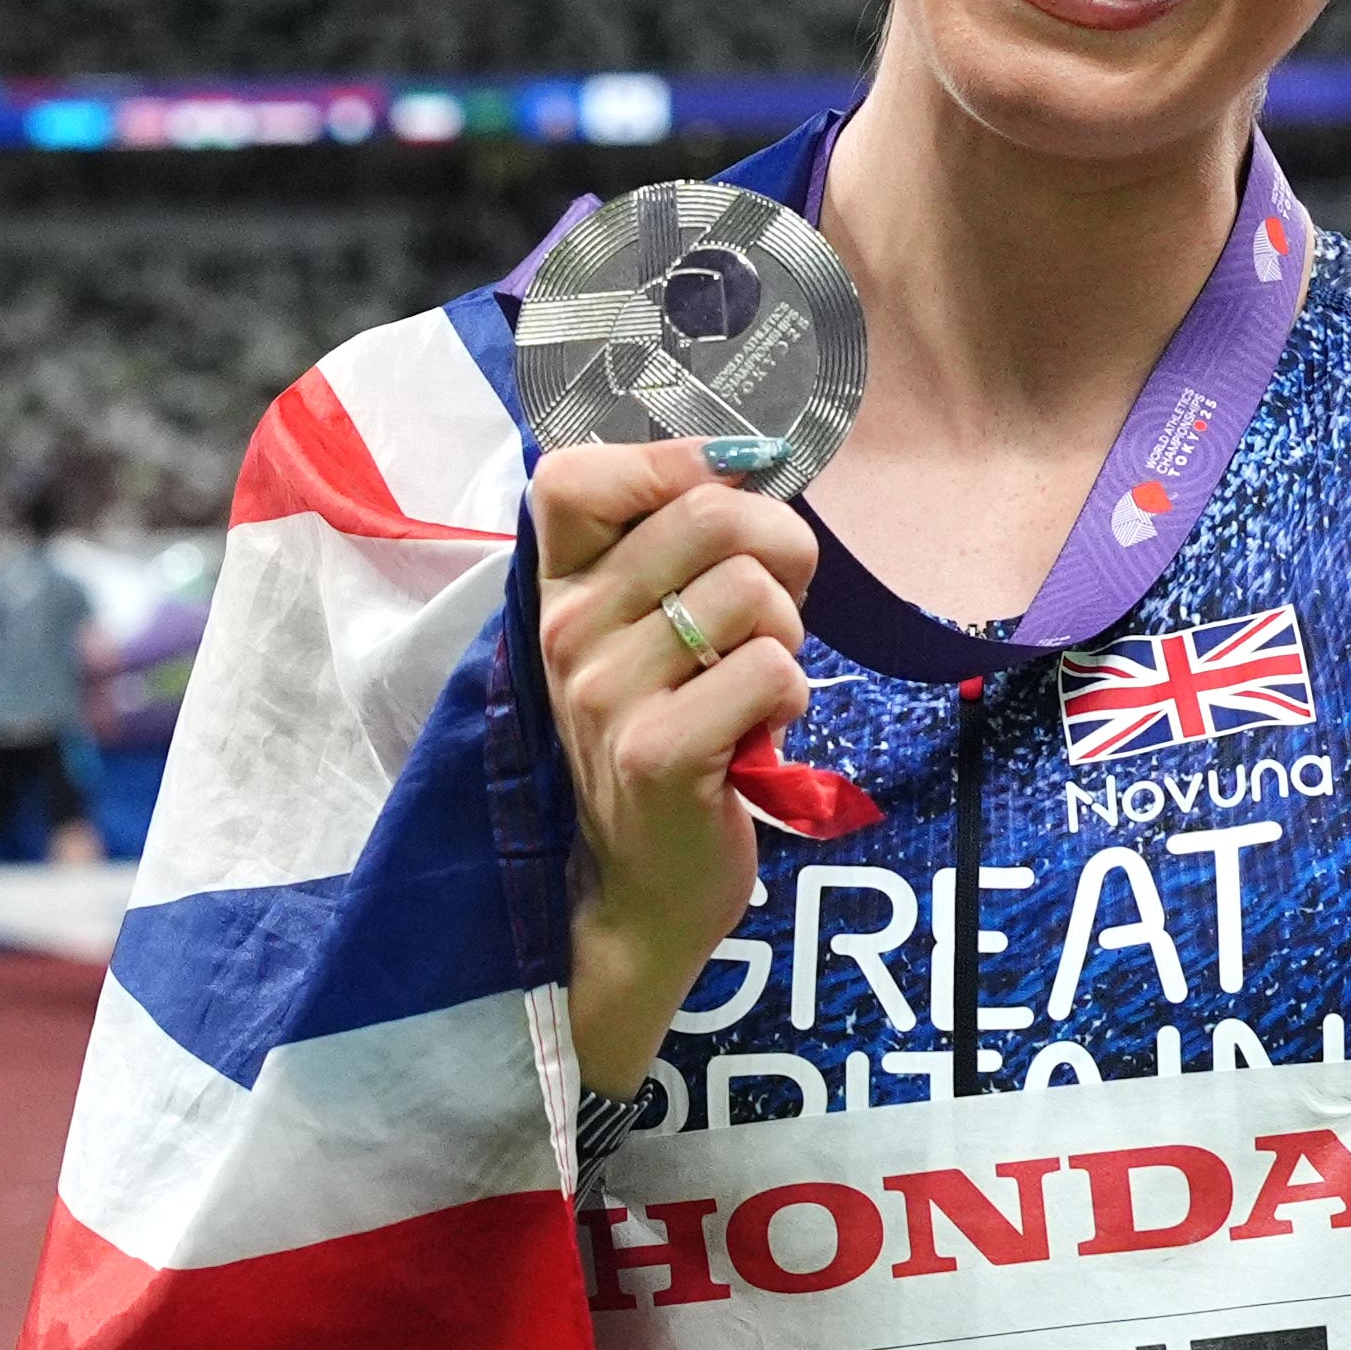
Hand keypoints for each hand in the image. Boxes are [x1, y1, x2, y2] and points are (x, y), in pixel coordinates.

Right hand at [529, 439, 821, 1097]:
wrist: (644, 886)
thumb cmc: (672, 737)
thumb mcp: (650, 634)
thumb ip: (680, 550)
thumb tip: (751, 464)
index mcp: (560, 589)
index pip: (574, 475)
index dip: (670, 463)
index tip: (725, 495)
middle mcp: (568, 631)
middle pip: (710, 516)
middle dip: (782, 553)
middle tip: (774, 614)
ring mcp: (605, 693)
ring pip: (753, 592)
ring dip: (788, 636)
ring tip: (753, 686)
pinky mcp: (658, 753)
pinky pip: (771, 670)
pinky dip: (790, 697)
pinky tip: (757, 734)